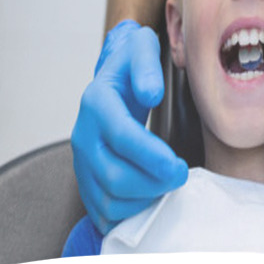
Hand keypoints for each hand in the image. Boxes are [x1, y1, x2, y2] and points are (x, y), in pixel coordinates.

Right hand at [70, 20, 187, 233]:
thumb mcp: (142, 49)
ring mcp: (82, 161)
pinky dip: (129, 214)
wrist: (113, 79)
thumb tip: (150, 93)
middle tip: (182, 176)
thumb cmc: (132, 65)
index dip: (151, 157)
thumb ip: (147, 66)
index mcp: (96, 103)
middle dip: (153, 183)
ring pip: (108, 199)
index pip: (122, 137)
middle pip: (114, 176)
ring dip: (144, 200)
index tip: (179, 166)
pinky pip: (103, 211)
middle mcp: (83, 135)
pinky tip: (150, 199)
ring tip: (167, 185)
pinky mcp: (86, 180)